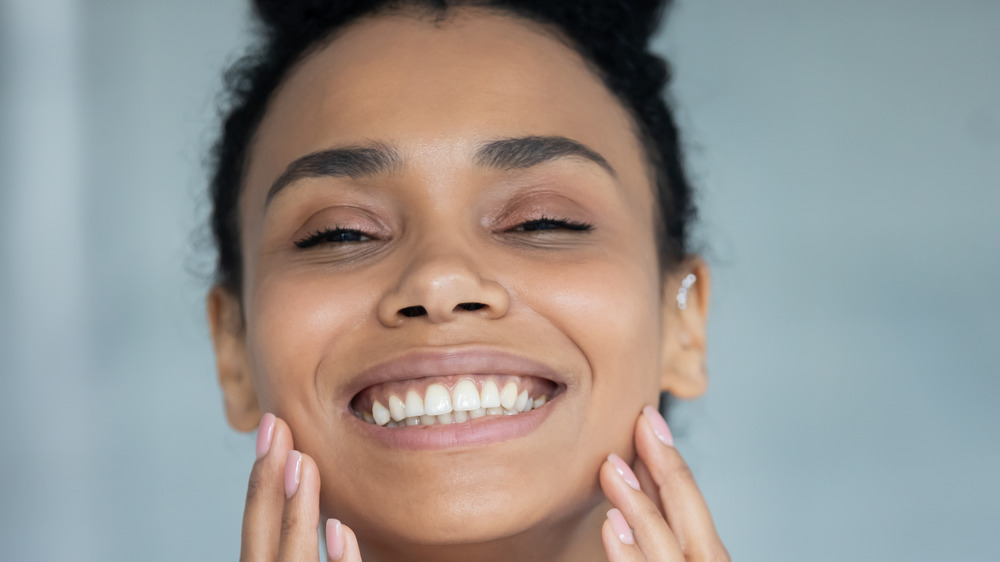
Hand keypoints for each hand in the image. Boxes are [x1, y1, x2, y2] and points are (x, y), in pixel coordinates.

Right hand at [240, 413, 363, 560]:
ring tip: (302, 462)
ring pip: (295, 560)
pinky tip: (339, 528)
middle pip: (265, 539)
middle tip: (278, 427)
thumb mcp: (299, 558)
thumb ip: (300, 542)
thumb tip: (308, 481)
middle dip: (268, 482)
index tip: (273, 426)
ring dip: (297, 511)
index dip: (262, 479)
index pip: (258, 527)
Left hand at [599, 406, 728, 560]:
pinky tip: (611, 524)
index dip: (672, 462)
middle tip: (641, 423)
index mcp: (702, 556)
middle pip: (690, 522)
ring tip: (612, 469)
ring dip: (639, 506)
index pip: (691, 508)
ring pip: (665, 548)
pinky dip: (628, 554)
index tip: (647, 419)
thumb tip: (625, 467)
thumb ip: (650, 521)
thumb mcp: (658, 547)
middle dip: (668, 470)